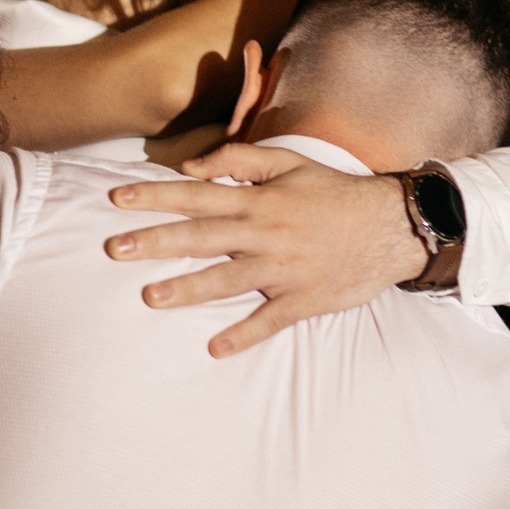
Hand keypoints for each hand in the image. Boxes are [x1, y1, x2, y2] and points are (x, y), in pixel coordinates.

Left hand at [105, 153, 422, 355]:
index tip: (117, 198)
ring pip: (227, 280)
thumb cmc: (336, 192)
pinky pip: (269, 320)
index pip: (195, 195)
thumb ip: (239, 161)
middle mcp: (265, 234)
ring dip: (188, 289)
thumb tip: (190, 166)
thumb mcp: (291, 163)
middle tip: (115, 248)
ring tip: (150, 297)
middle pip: (200, 237)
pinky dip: (243, 335)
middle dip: (155, 242)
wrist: (394, 226)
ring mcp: (283, 270)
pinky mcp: (303, 299)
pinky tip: (215, 348)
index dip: (155, 196)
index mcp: (258, 201)